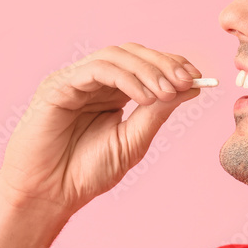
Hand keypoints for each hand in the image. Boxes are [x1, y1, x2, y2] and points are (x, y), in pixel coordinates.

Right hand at [0, 42, 204, 218]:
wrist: (49, 194)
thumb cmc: (86, 172)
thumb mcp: (134, 140)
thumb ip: (158, 111)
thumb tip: (191, 87)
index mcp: (112, 93)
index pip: (145, 65)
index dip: (172, 65)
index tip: (197, 78)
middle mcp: (94, 82)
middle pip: (133, 53)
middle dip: (164, 64)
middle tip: (187, 79)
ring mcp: (75, 80)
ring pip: (116, 55)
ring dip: (147, 70)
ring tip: (167, 92)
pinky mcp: (58, 86)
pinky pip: (96, 70)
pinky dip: (125, 78)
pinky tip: (145, 97)